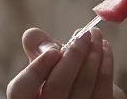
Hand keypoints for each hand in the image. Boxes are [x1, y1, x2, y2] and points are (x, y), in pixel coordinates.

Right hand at [6, 28, 123, 98]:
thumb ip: (37, 49)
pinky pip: (103, 89)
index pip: (20, 89)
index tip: (52, 50)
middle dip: (73, 55)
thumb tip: (36, 37)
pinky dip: (105, 64)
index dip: (35, 69)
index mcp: (28, 98)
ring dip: (93, 54)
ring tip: (95, 35)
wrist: (85, 93)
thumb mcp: (44, 63)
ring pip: (83, 85)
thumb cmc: (60, 76)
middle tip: (83, 35)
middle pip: (57, 86)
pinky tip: (104, 48)